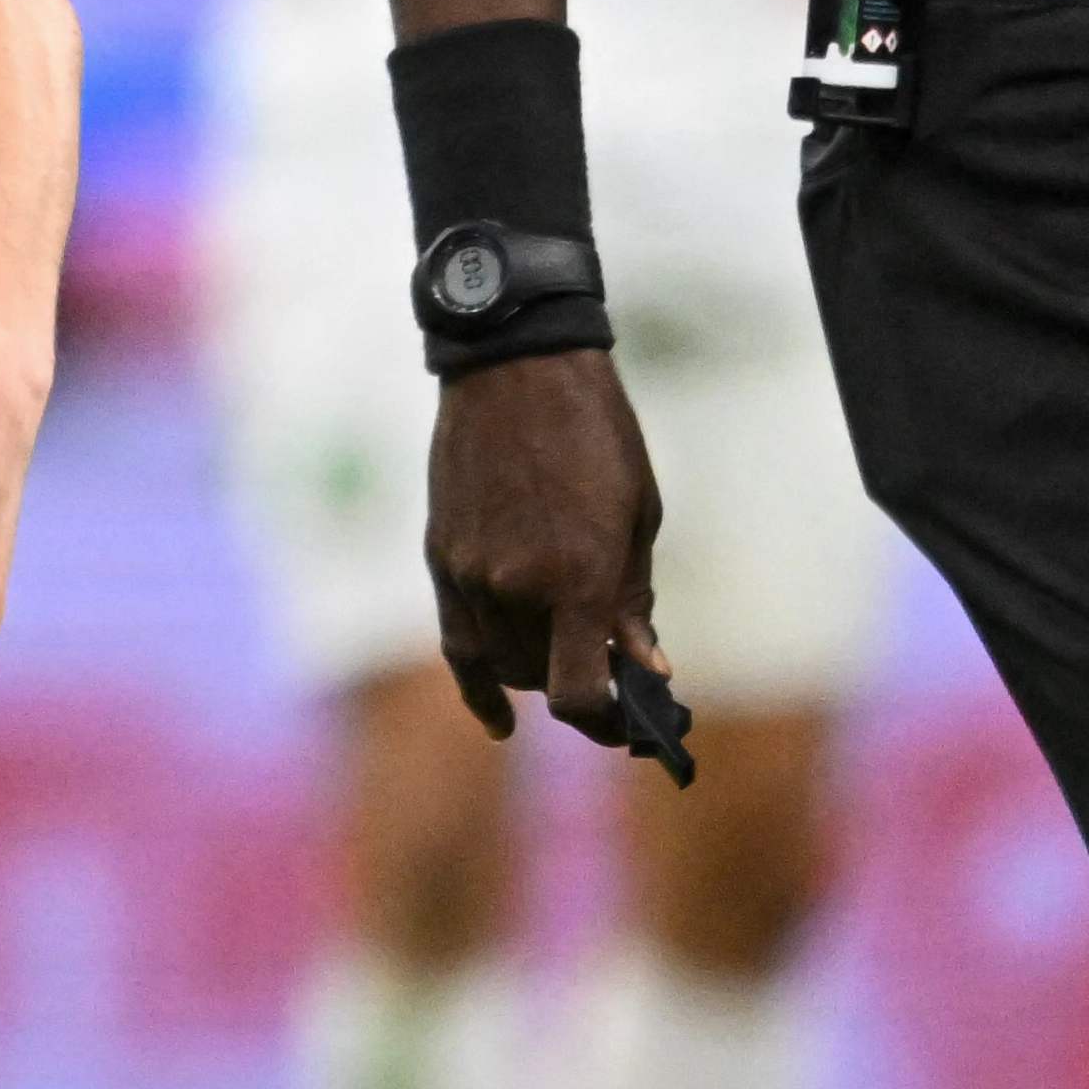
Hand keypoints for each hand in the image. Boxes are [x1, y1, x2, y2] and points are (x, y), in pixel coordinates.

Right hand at [424, 347, 670, 756]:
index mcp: (577, 576)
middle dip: (579, 683)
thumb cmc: (595, 435)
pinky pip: (457, 644)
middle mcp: (516, 586)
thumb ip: (634, 600)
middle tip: (610, 669)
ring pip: (503, 662)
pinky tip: (500, 719)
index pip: (578, 694)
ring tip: (566, 644)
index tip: (631, 720)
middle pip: (541, 678)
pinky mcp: (441, 556)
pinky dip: (479, 685)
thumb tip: (646, 667)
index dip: (606, 721)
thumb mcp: (638, 516)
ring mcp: (470, 574)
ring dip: (539, 668)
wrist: (516, 367)